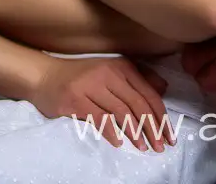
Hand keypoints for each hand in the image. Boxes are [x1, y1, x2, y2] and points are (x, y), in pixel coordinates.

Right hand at [29, 55, 175, 151]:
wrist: (45, 76)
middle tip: (161, 147)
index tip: (170, 135)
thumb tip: (164, 89)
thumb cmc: (82, 76)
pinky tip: (120, 143)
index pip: (148, 93)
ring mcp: (91, 86)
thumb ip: (138, 78)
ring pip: (121, 111)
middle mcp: (108, 73)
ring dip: (136, 132)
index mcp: (121, 66)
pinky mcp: (76, 100)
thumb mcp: (111, 71)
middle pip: (138, 103)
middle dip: (153, 127)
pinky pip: (99, 118)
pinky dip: (112, 132)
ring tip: (144, 148)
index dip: (161, 116)